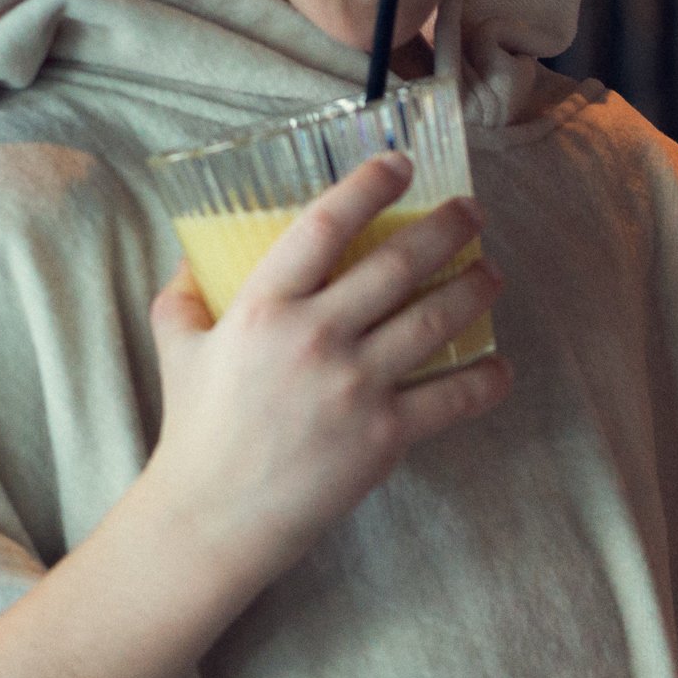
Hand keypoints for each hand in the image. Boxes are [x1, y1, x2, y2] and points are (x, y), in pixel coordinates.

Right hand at [130, 154, 506, 581]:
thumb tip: (193, 254)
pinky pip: (454, 396)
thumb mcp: (176, 344)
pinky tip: (501, 365)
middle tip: (472, 213)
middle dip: (447, 229)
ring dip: (475, 289)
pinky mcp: (386, 433)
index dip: (369, 186)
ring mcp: (355, 385)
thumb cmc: (196, 426)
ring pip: (436, 319)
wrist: (215, 513)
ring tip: (491, 273)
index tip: (399, 164)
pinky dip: (487, 379)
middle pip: (398, 264)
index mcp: (263, 306)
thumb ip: (185, 293)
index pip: (325, 225)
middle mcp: (315, 336)